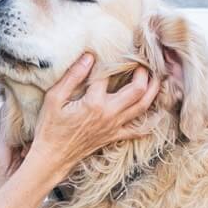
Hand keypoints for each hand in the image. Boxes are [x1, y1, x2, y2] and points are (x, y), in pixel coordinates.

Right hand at [25, 54, 158, 171]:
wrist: (53, 156)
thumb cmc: (50, 127)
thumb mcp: (54, 98)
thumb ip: (72, 76)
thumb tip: (88, 57)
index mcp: (94, 102)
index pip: (109, 75)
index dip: (112, 60)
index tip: (114, 51)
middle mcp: (109, 113)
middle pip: (137, 90)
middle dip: (143, 73)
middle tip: (142, 62)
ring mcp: (114, 126)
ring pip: (142, 107)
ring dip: (152, 91)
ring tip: (156, 78)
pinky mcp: (114, 136)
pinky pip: (138, 130)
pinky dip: (150, 122)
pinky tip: (156, 113)